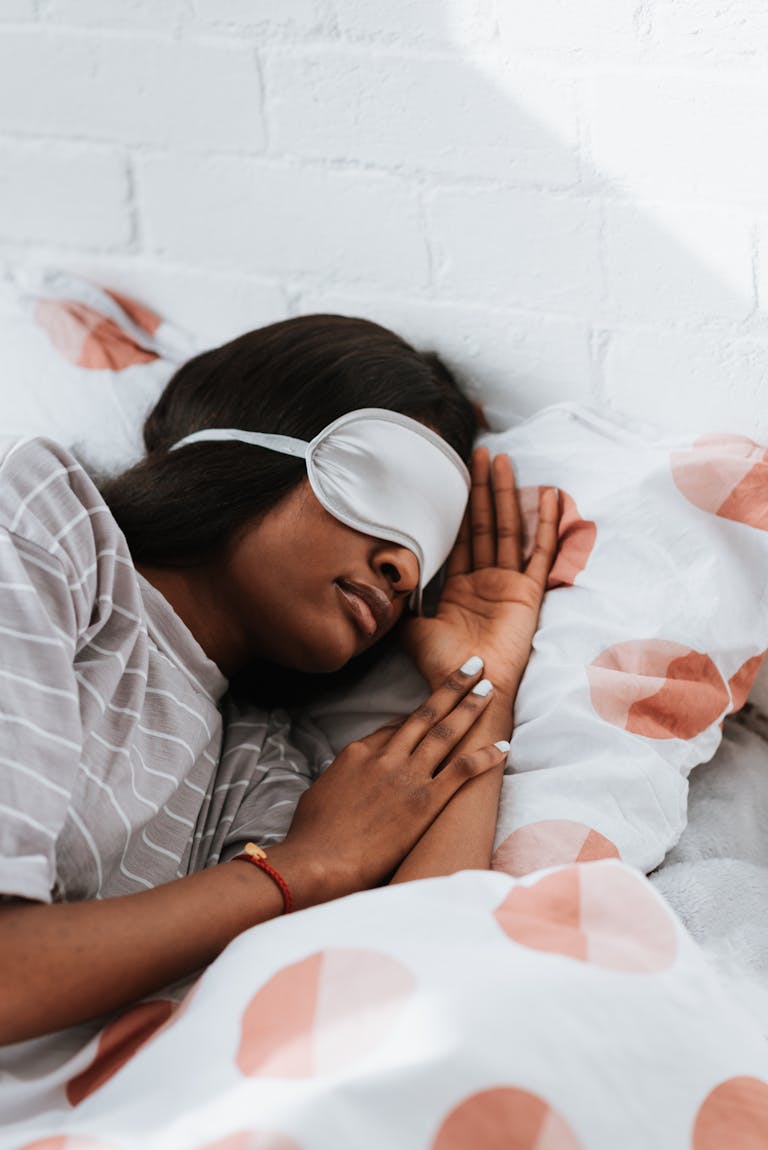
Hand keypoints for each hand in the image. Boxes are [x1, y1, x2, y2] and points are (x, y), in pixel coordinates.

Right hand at [281, 661, 508, 901]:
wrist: (318, 860)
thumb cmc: (312, 834)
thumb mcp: (321, 791)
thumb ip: (343, 776)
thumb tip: (352, 776)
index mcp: (360, 752)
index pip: (395, 726)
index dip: (419, 717)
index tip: (435, 709)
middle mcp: (387, 757)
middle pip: (426, 714)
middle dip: (452, 687)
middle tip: (474, 665)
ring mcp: (408, 777)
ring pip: (446, 732)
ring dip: (470, 708)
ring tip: (489, 688)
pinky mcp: (426, 803)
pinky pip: (462, 771)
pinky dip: (485, 756)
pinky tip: (504, 745)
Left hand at [403, 447, 558, 701]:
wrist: (469, 688)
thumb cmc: (442, 665)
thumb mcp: (411, 629)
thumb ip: (404, 603)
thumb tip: (382, 583)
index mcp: (459, 588)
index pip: (458, 538)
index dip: (456, 508)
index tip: (454, 475)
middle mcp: (485, 581)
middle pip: (483, 524)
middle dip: (481, 488)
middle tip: (480, 452)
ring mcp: (509, 584)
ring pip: (507, 529)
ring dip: (506, 494)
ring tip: (503, 460)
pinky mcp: (529, 593)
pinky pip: (540, 552)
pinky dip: (545, 525)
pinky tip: (549, 497)